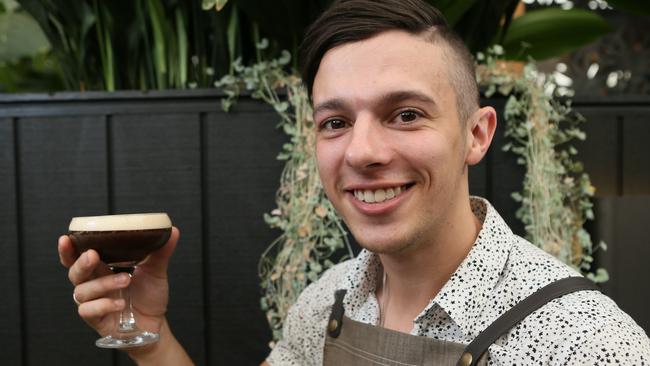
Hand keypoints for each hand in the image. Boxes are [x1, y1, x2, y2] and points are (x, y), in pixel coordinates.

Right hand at [58, 227, 179, 344]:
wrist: (156, 324)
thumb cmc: (149, 296)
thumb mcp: (156, 271)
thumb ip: (161, 252)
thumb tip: (172, 230)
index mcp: (103, 268)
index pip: (78, 257)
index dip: (69, 249)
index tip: (66, 238)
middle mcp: (94, 284)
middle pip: (75, 272)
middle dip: (81, 262)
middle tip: (94, 256)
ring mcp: (94, 302)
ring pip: (83, 291)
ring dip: (103, 283)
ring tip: (126, 279)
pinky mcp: (96, 319)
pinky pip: (88, 311)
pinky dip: (103, 305)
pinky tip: (119, 303)